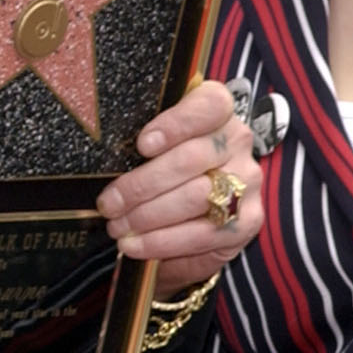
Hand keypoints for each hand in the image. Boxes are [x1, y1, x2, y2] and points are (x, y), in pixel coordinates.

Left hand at [96, 81, 263, 296]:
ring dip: (149, 218)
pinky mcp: (248, 220)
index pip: (208, 106)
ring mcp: (247, 181)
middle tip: (109, 204)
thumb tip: (105, 158)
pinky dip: (164, 244)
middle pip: (191, 159)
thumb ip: (142, 135)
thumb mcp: (158, 139)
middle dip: (141, 186)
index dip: (175, 124)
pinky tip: (137, 246)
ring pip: (197, 198)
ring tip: (118, 228)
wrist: (204, 197)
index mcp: (218, 111)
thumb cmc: (169, 162)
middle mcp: (238, 142)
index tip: (142, 144)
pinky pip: (204, 235)